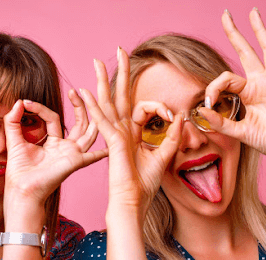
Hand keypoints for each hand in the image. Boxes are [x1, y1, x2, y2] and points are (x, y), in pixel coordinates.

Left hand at [2, 90, 105, 206]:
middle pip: (80, 123)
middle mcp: (66, 148)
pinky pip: (93, 156)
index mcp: (54, 143)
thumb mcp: (14, 140)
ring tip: (88, 97)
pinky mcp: (75, 162)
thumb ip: (13, 121)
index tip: (24, 102)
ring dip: (89, 115)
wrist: (21, 190)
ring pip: (88, 132)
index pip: (54, 118)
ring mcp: (73, 154)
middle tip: (75, 90)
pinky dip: (103, 152)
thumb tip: (18, 102)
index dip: (40, 108)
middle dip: (79, 106)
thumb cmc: (18, 171)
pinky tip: (113, 147)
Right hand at [80, 49, 182, 216]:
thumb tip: (181, 117)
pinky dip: (93, 106)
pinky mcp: (112, 142)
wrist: (134, 203)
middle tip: (119, 51)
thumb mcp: (164, 156)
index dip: (160, 107)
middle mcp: (122, 131)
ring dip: (102, 81)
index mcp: (133, 134)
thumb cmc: (145, 184)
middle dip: (121, 73)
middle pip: (120, 96)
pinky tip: (84, 91)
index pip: (144, 108)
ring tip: (97, 61)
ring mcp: (115, 135)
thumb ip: (171, 136)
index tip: (174, 116)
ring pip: (108, 102)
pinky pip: (103, 120)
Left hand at [200, 9, 265, 169]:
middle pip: (245, 52)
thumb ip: (220, 122)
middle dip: (235, 33)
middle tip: (225, 14)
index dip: (213, 88)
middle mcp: (260, 82)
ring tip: (253, 12)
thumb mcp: (239, 132)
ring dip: (259, 30)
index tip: (207, 103)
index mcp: (247, 93)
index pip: (225, 79)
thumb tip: (201, 111)